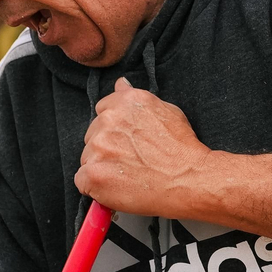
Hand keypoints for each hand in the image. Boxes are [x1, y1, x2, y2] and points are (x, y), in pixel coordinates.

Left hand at [75, 78, 218, 217]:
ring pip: (87, 158)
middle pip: (92, 135)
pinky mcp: (94, 174)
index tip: (125, 141)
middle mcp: (108, 121)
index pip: (102, 111)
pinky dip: (96, 187)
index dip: (114, 130)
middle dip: (107, 148)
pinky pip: (82, 181)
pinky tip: (116, 187)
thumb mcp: (166, 110)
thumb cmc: (182, 149)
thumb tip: (120, 84)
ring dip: (102, 167)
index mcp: (124, 103)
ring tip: (127, 175)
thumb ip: (135, 98)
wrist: (189, 180)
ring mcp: (98, 148)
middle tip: (130, 160)